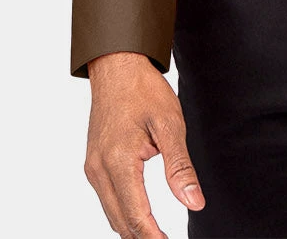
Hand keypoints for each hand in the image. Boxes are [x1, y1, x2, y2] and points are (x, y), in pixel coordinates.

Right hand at [84, 51, 205, 236]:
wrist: (117, 66)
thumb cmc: (143, 90)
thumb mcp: (170, 124)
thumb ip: (180, 167)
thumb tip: (194, 202)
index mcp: (118, 162)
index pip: (136, 216)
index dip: (154, 238)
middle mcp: (99, 169)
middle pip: (120, 221)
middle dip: (143, 237)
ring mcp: (93, 167)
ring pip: (112, 213)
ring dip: (133, 228)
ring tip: (157, 236)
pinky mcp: (93, 163)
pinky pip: (107, 199)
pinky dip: (123, 212)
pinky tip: (140, 216)